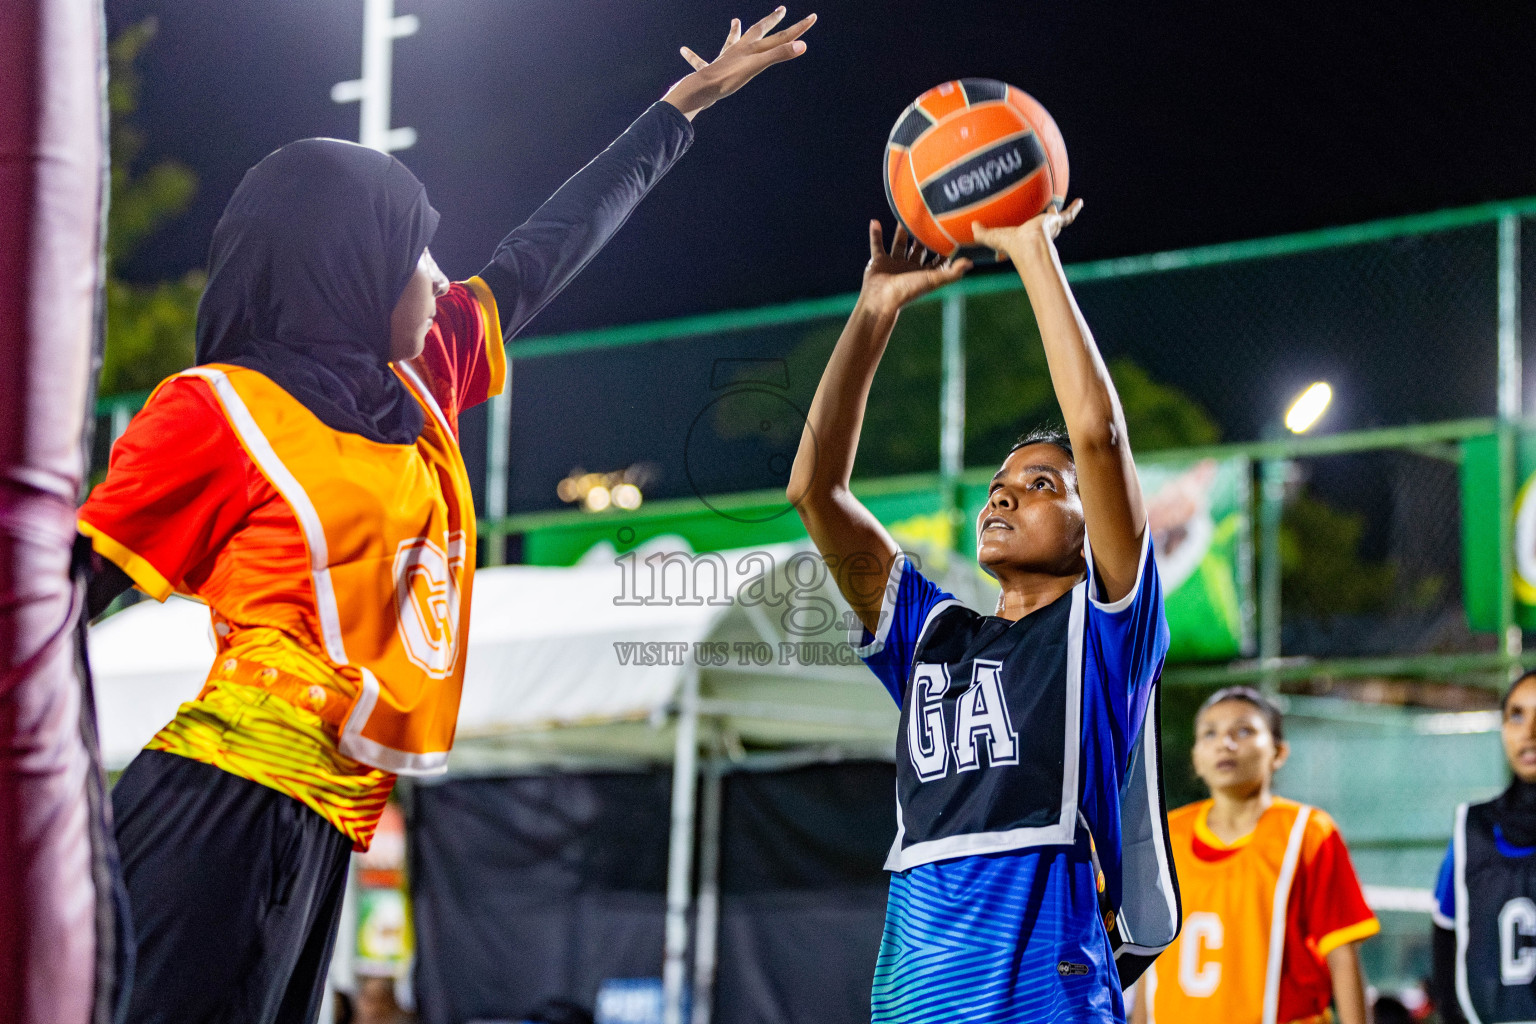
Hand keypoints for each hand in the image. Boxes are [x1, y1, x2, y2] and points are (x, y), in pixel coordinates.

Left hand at [662, 7, 816, 120]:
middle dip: (771, 21)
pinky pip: (699, 61)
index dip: (798, 29)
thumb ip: (779, 55)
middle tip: (781, 10)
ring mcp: (724, 59)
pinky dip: (692, 56)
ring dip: (735, 31)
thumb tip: (802, 45)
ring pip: (731, 41)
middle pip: (758, 31)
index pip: (780, 36)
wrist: (702, 88)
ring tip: (735, 21)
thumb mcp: (757, 66)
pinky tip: (683, 50)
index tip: (813, 17)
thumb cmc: (729, 78)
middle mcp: (738, 49)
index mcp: (752, 48)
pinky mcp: (710, 71)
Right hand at [858, 221, 971, 318]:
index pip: (937, 259)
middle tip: (928, 218)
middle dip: (923, 235)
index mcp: (924, 274)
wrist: (881, 301)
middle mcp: (910, 268)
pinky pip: (877, 245)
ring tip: (905, 215)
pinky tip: (875, 222)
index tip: (950, 232)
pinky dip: (875, 234)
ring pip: (899, 244)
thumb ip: (952, 272)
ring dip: (901, 231)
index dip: (944, 247)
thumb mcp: (933, 279)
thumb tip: (970, 263)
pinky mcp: (878, 261)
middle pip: (918, 248)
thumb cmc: (908, 291)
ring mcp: (893, 264)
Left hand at [971, 198, 1083, 262]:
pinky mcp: (1057, 223)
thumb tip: (972, 226)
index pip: (1025, 233)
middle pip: (1043, 226)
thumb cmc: (1011, 244)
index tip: (1021, 228)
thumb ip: (982, 233)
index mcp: (1025, 236)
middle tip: (1044, 213)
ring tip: (1058, 207)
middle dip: (1043, 221)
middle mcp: (1038, 232)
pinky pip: (1068, 215)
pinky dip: (1074, 209)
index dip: (1023, 231)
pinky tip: (1080, 201)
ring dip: (1059, 215)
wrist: (1029, 244)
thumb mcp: (993, 237)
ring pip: (1056, 221)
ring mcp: (1049, 228)